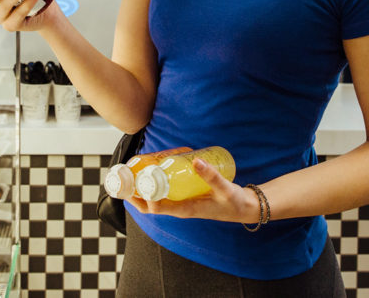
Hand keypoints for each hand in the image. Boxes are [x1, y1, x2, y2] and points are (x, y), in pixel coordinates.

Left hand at [125, 159, 259, 224]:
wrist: (243, 207)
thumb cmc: (233, 202)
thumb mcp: (224, 189)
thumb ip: (211, 175)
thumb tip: (195, 160)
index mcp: (185, 210)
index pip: (156, 209)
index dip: (143, 198)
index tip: (138, 182)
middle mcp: (179, 208)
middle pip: (149, 204)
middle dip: (134, 193)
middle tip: (125, 175)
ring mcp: (180, 203)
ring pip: (154, 198)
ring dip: (141, 188)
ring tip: (132, 171)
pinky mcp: (184, 197)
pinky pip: (163, 193)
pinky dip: (153, 184)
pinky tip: (150, 171)